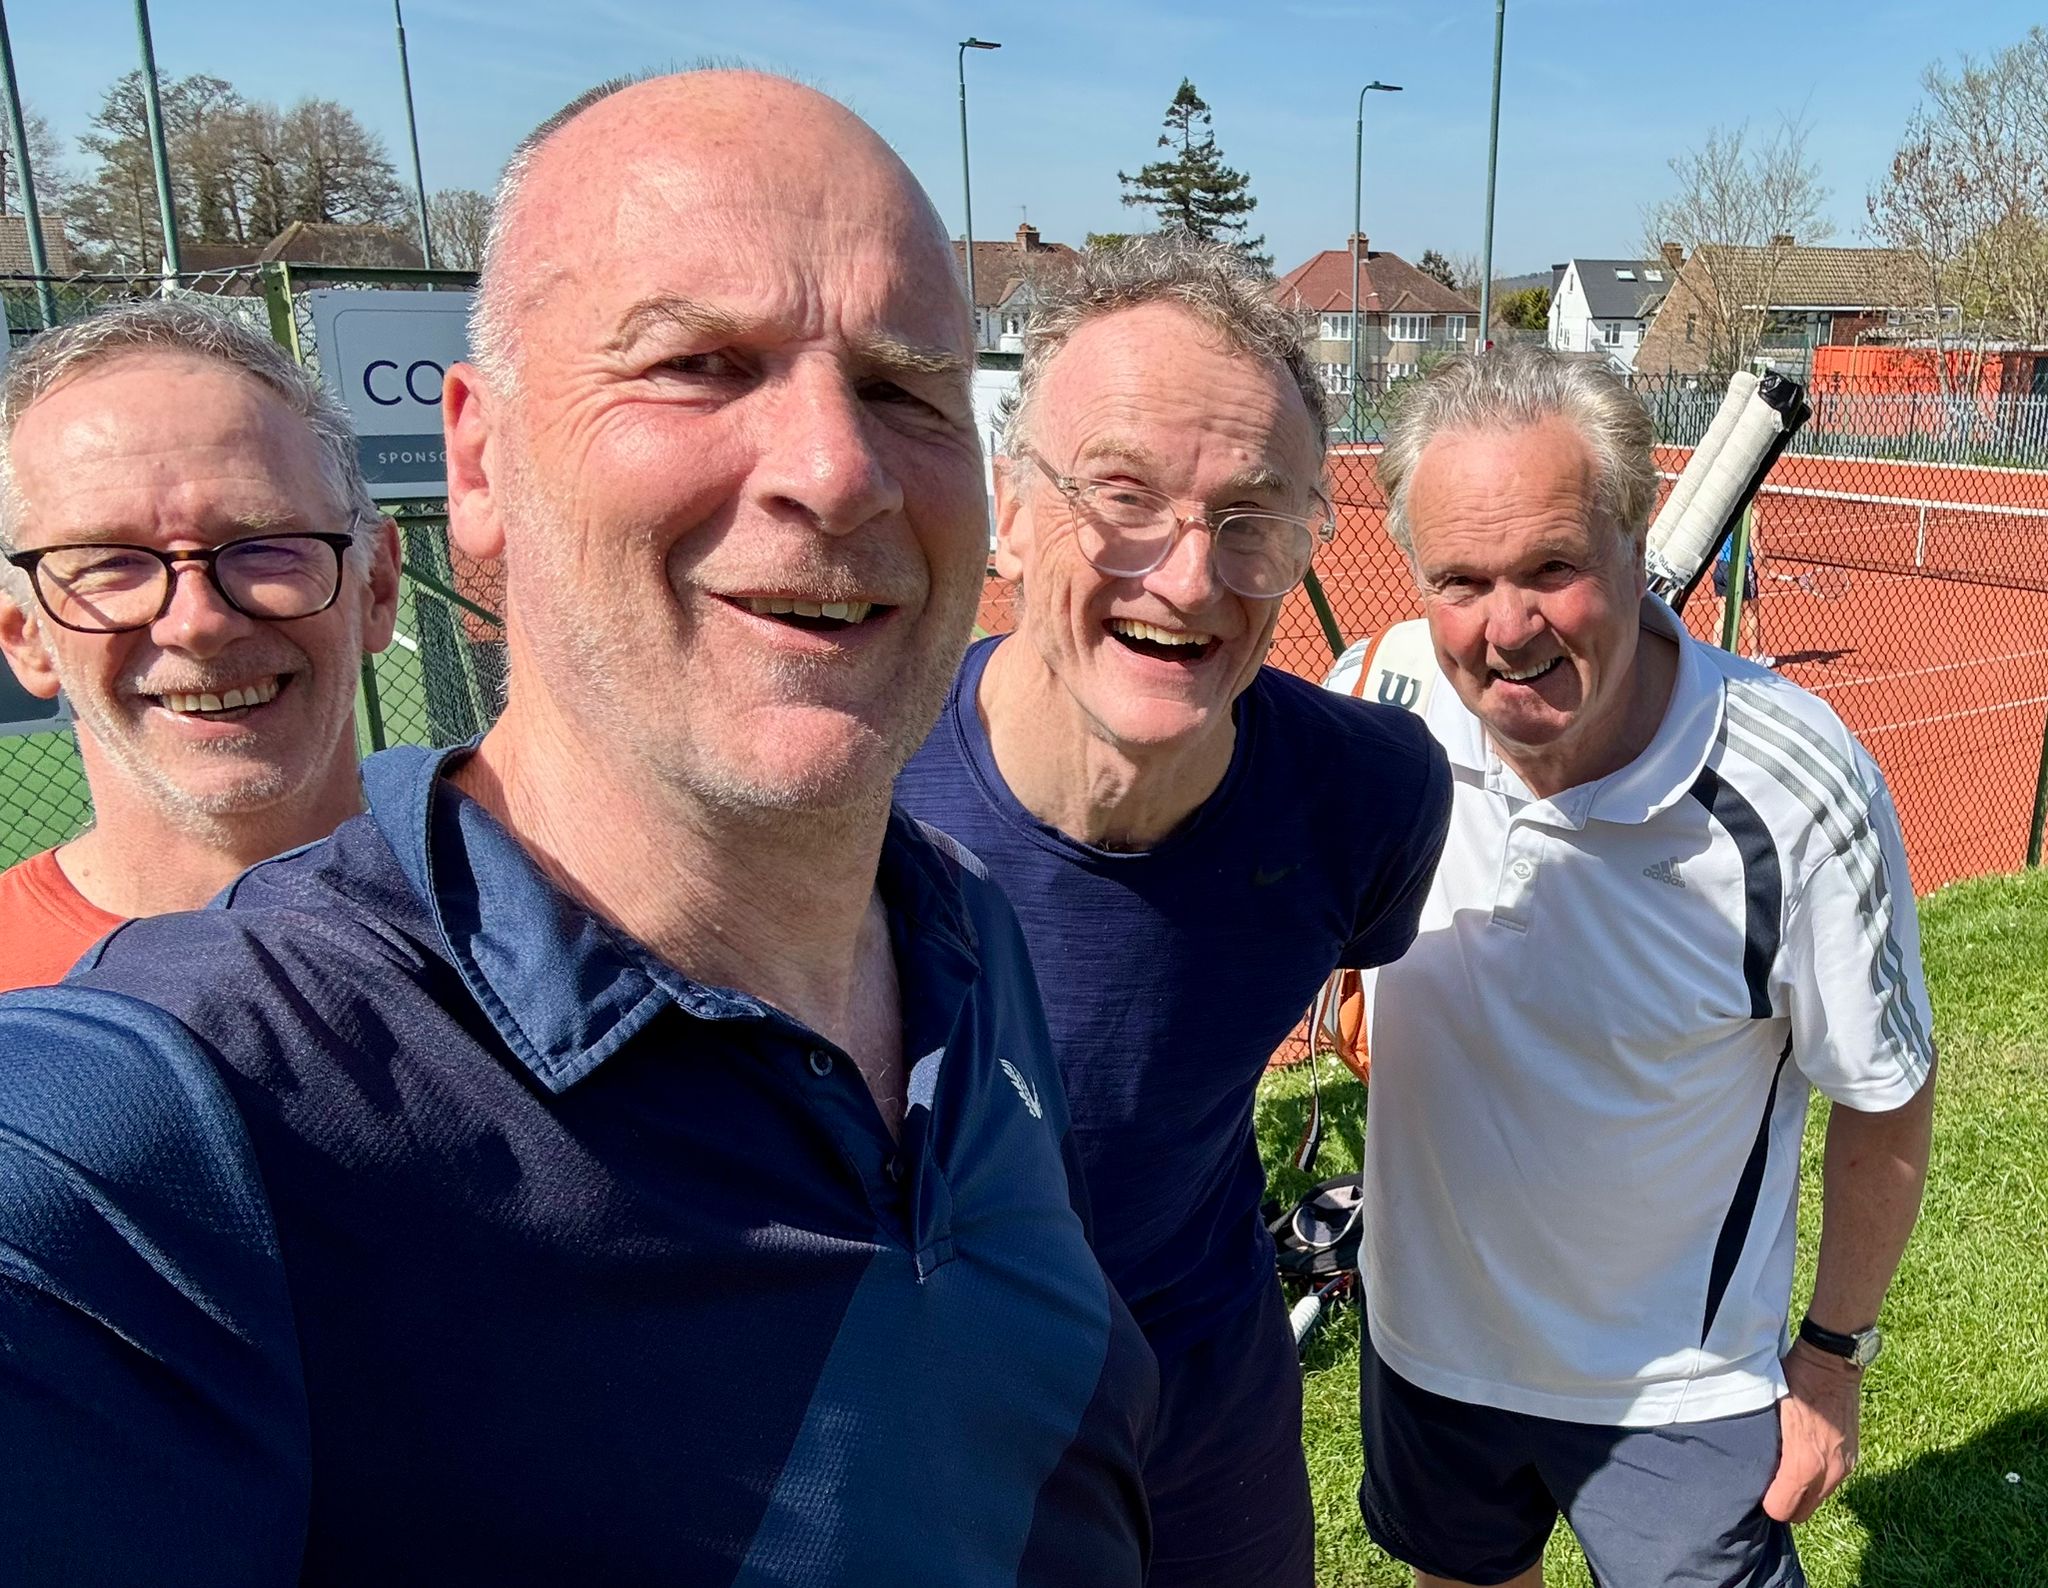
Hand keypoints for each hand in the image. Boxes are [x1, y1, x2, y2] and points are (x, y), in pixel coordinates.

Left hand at [1763, 1341, 1861, 1522]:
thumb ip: (1764, 1445)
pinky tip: (1803, 1460)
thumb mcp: (1768, 1411)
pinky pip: (1831, 1482)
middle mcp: (1829, 1471)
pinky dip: (1817, 1479)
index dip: (1767, 1503)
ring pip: (1819, 1498)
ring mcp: (1845, 1465)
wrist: (1832, 1364)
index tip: (1756, 1488)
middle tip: (1767, 1484)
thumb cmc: (1795, 1382)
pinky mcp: (1852, 1457)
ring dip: (1802, 1492)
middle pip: (1803, 1512)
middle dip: (1784, 1503)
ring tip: (1783, 1471)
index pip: (1783, 1509)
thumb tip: (1749, 1464)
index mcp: (1804, 1463)